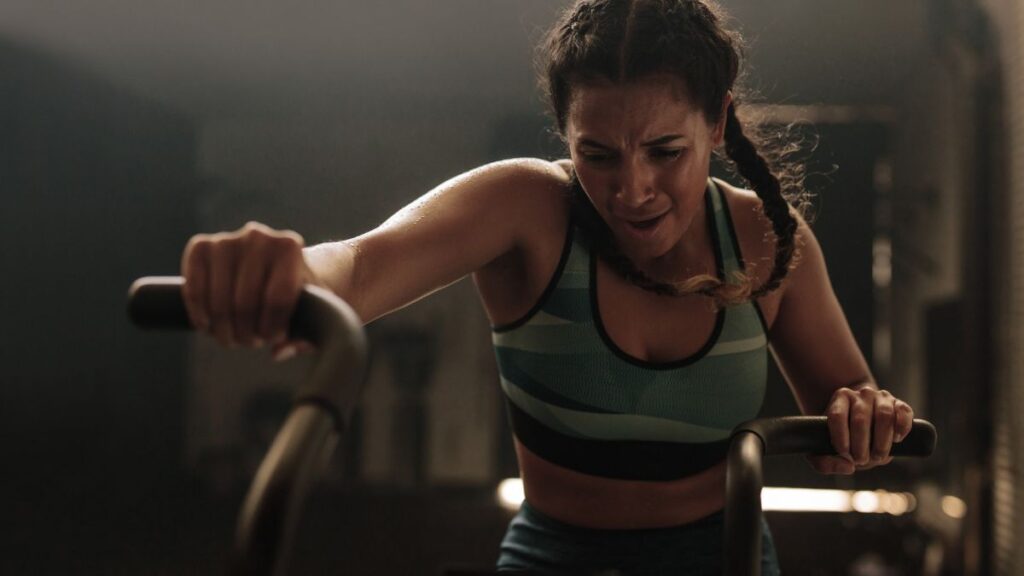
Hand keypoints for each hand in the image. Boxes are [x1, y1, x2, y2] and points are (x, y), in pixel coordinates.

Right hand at [180, 221, 318, 354]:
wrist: (273, 261)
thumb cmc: (295, 289)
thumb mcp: (309, 310)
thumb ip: (303, 335)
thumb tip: (278, 352)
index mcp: (289, 247)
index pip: (277, 299)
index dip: (272, 328)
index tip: (272, 339)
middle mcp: (258, 237)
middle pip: (245, 302)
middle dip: (246, 332)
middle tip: (250, 342)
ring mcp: (227, 240)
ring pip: (219, 299)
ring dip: (223, 328)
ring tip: (231, 338)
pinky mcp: (201, 247)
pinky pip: (193, 288)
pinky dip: (198, 313)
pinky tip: (207, 327)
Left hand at [806, 385, 914, 474]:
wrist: (865, 422)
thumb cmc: (843, 436)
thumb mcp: (826, 448)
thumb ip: (825, 462)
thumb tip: (848, 467)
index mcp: (840, 398)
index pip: (837, 416)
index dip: (840, 438)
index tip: (844, 454)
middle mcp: (861, 394)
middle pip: (860, 419)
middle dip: (860, 445)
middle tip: (860, 460)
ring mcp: (882, 397)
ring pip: (883, 416)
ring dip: (881, 441)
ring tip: (877, 457)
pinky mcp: (900, 404)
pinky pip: (904, 412)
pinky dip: (902, 427)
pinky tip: (896, 440)